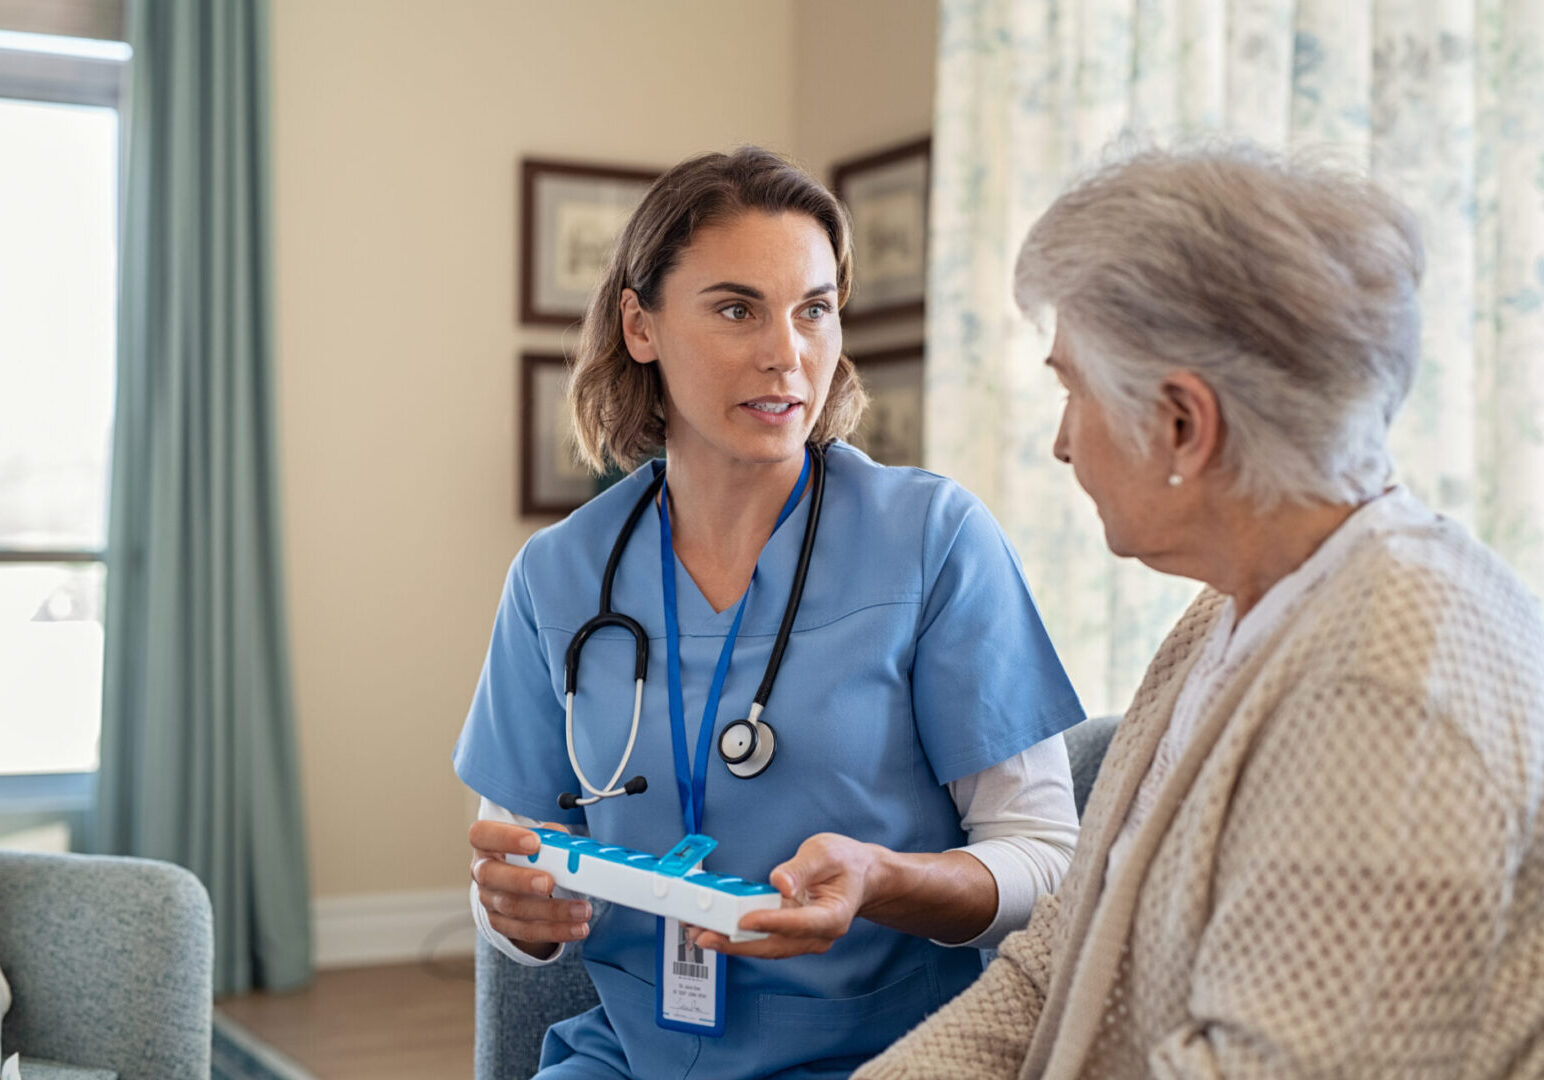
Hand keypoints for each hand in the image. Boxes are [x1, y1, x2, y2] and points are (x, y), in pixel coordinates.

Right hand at [469, 820, 591, 959]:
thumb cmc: (532, 852)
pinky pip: (526, 931)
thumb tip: (569, 848)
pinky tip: (577, 928)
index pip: (482, 835)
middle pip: (491, 875)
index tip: (534, 842)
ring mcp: (489, 900)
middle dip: (522, 880)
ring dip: (552, 911)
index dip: (505, 838)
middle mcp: (483, 871)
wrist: (522, 879)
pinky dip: (555, 930)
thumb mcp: (541, 838)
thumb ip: (552, 837)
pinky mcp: (502, 924)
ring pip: (514, 908)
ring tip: (582, 910)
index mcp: (487, 843)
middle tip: (550, 883)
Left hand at [692, 832, 883, 958]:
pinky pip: (762, 941)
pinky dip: (737, 937)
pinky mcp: (789, 936)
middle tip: (706, 935)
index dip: (772, 922)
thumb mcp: (825, 853)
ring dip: (731, 943)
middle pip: (775, 945)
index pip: (800, 923)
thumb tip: (780, 882)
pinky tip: (714, 930)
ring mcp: (803, 939)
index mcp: (833, 915)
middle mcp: (818, 935)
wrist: (858, 876)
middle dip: (738, 943)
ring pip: (764, 947)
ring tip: (700, 934)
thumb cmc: (845, 863)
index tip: (746, 919)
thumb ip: (802, 867)